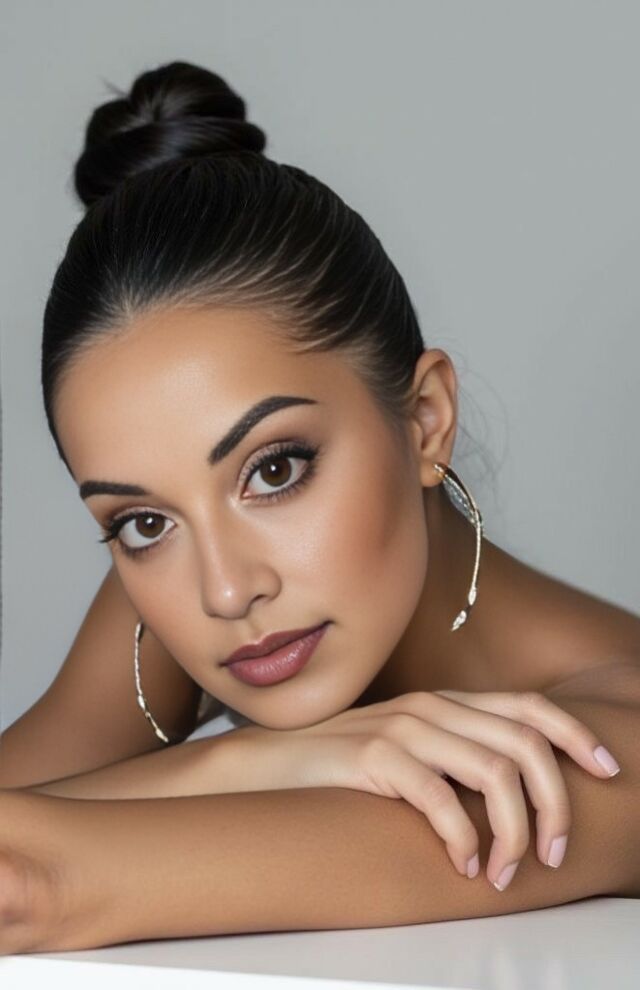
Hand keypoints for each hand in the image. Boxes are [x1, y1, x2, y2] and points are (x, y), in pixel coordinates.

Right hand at [231, 689, 620, 888]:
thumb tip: (514, 796)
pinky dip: (463, 838)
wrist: (267, 765)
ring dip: (511, 831)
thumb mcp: (406, 748)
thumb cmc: (341, 765)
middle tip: (548, 853)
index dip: (576, 736)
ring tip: (503, 872)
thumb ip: (453, 755)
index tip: (607, 771)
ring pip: (493, 773)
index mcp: (445, 703)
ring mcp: (403, 728)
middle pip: (524, 744)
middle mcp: (431, 708)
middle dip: (553, 802)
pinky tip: (461, 864)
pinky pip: (441, 798)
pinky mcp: (374, 757)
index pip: (529, 707)